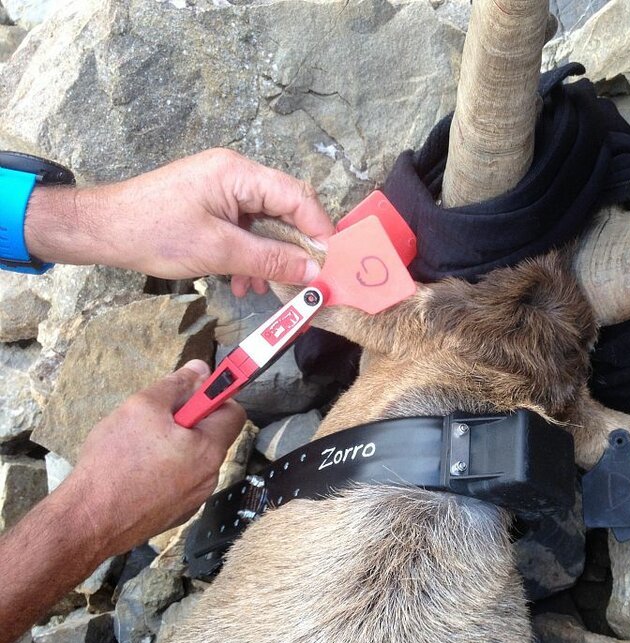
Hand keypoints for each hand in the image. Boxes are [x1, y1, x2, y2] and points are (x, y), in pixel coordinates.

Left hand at [25, 149, 334, 295]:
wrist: (102, 230)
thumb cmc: (153, 232)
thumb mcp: (218, 251)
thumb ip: (270, 260)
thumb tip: (312, 271)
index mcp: (239, 174)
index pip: (299, 197)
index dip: (320, 230)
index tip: (332, 263)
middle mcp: (236, 175)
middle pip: (286, 210)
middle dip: (295, 248)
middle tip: (306, 280)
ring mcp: (224, 190)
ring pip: (267, 224)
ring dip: (271, 257)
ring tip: (264, 287)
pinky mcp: (214, 206)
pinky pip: (247, 229)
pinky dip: (251, 255)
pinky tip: (242, 280)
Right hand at [64, 360, 245, 556]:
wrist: (89, 519)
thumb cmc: (115, 461)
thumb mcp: (142, 407)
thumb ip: (176, 385)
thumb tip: (200, 369)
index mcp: (209, 449)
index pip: (234, 412)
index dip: (214, 397)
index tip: (191, 394)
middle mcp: (210, 476)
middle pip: (211, 436)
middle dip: (188, 422)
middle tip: (154, 420)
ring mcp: (194, 499)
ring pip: (193, 459)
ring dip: (174, 446)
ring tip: (139, 448)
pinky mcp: (177, 514)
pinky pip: (179, 482)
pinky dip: (165, 471)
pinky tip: (136, 472)